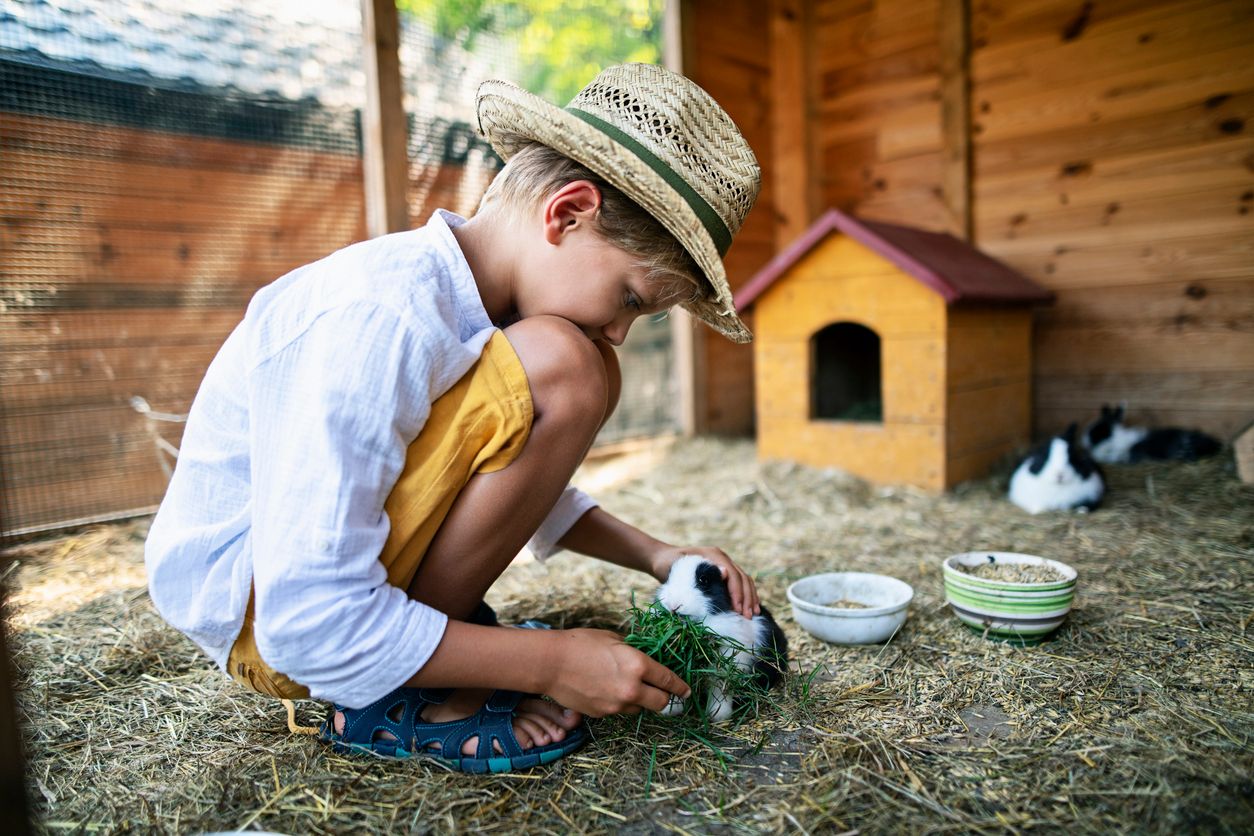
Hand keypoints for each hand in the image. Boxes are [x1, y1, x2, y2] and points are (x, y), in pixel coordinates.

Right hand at [541, 628, 690, 717]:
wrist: (550, 663)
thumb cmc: (580, 644)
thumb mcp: (612, 638)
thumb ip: (632, 651)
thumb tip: (642, 657)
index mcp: (638, 665)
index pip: (668, 680)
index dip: (680, 687)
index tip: (686, 691)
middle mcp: (632, 689)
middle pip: (661, 704)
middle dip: (667, 700)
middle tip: (667, 696)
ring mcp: (617, 705)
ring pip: (639, 709)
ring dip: (640, 701)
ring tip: (627, 687)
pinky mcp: (603, 715)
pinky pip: (619, 711)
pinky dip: (619, 704)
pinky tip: (606, 690)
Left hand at [650, 545, 760, 619]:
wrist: (662, 559)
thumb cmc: (667, 564)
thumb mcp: (678, 566)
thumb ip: (697, 568)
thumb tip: (725, 573)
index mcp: (713, 554)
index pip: (732, 573)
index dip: (737, 591)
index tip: (737, 608)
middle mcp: (722, 558)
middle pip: (742, 577)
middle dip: (746, 597)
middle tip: (747, 616)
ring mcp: (724, 564)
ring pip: (745, 580)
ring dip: (750, 597)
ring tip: (752, 614)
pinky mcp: (723, 574)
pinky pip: (740, 584)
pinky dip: (746, 595)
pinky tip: (750, 608)